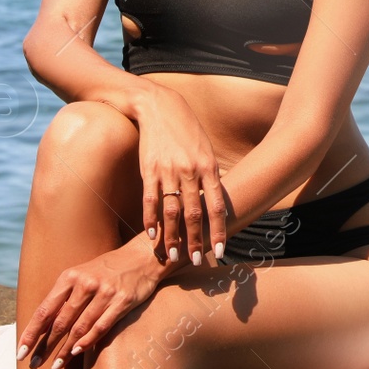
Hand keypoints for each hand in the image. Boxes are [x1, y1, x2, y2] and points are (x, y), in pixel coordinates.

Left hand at [17, 235, 168, 368]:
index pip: (45, 310)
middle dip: (45, 346)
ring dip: (65, 350)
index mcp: (70, 276)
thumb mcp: (82, 275)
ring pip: (79, 328)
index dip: (31, 333)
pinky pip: (101, 326)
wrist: (142, 256)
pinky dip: (87, 341)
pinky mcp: (122, 301)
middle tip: (33, 365)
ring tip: (55, 365)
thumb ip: (65, 297)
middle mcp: (86, 284)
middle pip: (60, 322)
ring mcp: (105, 293)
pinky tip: (77, 352)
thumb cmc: (107, 270)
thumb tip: (44, 327)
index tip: (20, 352)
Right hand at [136, 88, 229, 266]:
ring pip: (172, 211)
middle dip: (195, 240)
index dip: (219, 230)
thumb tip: (218, 197)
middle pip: (195, 213)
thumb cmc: (186, 129)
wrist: (158, 107)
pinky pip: (150, 200)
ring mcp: (168, 171)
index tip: (220, 250)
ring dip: (173, 237)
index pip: (217, 205)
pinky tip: (152, 236)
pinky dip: (150, 220)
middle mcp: (190, 171)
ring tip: (173, 256)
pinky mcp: (148, 170)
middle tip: (194, 261)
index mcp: (209, 166)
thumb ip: (211, 174)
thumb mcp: (206, 149)